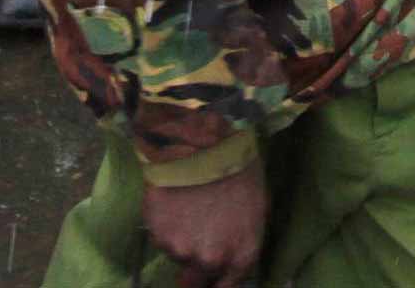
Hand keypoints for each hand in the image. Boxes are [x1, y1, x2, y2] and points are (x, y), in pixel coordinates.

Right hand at [142, 165, 267, 287]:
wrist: (205, 139)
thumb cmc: (239, 169)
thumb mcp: (257, 209)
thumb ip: (242, 244)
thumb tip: (228, 262)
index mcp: (241, 256)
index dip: (216, 282)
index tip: (210, 277)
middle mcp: (210, 259)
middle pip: (193, 282)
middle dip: (194, 268)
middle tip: (195, 239)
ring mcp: (179, 247)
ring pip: (175, 252)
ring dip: (180, 237)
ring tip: (188, 205)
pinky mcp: (156, 231)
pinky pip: (159, 234)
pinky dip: (165, 222)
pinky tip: (174, 198)